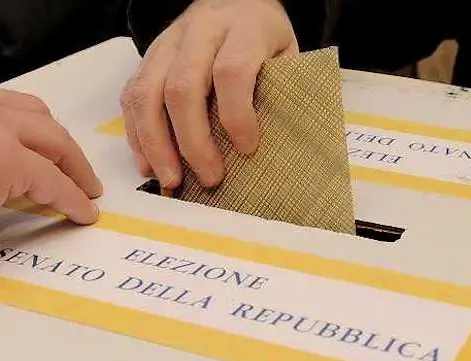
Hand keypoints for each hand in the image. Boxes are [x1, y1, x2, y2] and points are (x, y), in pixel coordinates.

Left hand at [0, 89, 102, 223]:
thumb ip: (18, 203)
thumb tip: (36, 207)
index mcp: (5, 156)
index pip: (56, 183)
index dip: (75, 201)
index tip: (85, 211)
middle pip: (56, 140)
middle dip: (77, 166)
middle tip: (86, 186)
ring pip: (34, 110)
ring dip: (53, 136)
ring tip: (58, 156)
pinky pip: (9, 103)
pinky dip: (22, 118)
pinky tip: (20, 136)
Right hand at [120, 0, 297, 188]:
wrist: (235, 0)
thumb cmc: (264, 38)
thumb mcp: (285, 56)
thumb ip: (278, 91)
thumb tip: (268, 148)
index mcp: (242, 28)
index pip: (231, 72)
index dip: (237, 115)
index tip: (247, 149)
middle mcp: (199, 31)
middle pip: (182, 88)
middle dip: (192, 142)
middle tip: (209, 178)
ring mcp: (167, 43)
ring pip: (146, 94)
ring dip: (156, 144)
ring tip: (171, 180)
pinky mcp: (148, 57)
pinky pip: (131, 97)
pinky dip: (137, 135)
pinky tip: (149, 164)